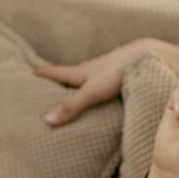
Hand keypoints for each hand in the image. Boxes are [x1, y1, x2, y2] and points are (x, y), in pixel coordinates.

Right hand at [35, 38, 153, 126]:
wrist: (148, 56)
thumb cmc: (118, 72)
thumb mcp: (91, 92)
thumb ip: (72, 107)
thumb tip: (47, 120)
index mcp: (82, 72)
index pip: (57, 72)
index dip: (44, 74)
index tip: (30, 72)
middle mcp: (94, 69)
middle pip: (73, 74)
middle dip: (61, 78)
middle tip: (49, 81)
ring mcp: (109, 71)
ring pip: (91, 77)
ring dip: (82, 83)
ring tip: (76, 88)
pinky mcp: (124, 74)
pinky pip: (107, 82)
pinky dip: (100, 87)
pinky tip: (106, 90)